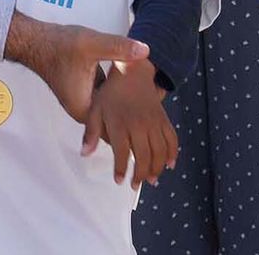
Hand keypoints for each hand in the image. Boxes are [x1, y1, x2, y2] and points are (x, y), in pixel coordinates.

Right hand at [4, 11, 149, 123]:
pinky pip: (104, 100)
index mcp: (84, 108)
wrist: (35, 41)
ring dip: (125, 105)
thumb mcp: (91, 45)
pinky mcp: (83, 91)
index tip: (152, 113)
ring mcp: (82, 101)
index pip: (117, 130)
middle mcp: (82, 110)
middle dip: (133, 115)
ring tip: (147, 93)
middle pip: (114, 123)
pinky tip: (129, 84)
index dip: (136, 122)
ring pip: (110, 111)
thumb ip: (118, 48)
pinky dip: (116, 95)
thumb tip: (145, 50)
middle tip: (154, 103)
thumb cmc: (57, 46)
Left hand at [82, 59, 175, 188]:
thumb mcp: (95, 109)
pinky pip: (172, 139)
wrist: (132, 73)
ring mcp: (153, 122)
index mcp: (120, 123)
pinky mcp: (164, 119)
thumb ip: (90, 133)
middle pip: (144, 156)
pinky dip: (173, 154)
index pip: (122, 152)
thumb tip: (85, 153)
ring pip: (160, 151)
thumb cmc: (111, 93)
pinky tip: (169, 165)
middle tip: (135, 184)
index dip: (121, 169)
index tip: (119, 180)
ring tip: (152, 180)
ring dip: (157, 169)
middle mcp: (139, 124)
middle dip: (140, 174)